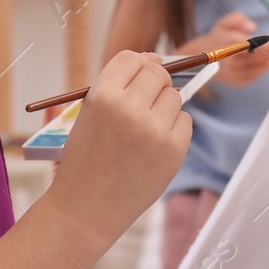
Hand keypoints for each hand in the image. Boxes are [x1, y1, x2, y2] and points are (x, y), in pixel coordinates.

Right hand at [44, 51, 190, 250]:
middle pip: (157, 73)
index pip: (130, 58)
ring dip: (164, 106)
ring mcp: (154, 129)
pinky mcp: (173, 149)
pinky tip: (155, 144)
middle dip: (153, 82)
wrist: (86, 210)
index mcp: (101, 96)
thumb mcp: (83, 116)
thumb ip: (113, 85)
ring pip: (174, 96)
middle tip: (144, 101)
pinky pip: (185, 121)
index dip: (137, 63)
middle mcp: (129, 108)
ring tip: (144, 128)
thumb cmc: (83, 162)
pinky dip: (174, 128)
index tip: (140, 71)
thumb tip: (152, 58)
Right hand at [177, 13, 268, 88]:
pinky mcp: (238, 83)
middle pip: (262, 58)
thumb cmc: (218, 37)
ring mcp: (235, 75)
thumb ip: (238, 19)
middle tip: (267, 41)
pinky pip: (259, 74)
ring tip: (256, 50)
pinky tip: (250, 60)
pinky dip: (260, 65)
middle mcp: (231, 62)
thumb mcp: (224, 23)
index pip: (254, 46)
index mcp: (228, 45)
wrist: (202, 60)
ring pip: (263, 67)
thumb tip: (253, 27)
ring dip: (267, 57)